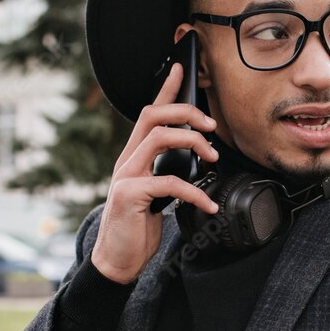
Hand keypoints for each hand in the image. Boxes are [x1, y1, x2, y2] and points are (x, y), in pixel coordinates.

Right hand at [90, 62, 220, 283]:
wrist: (116, 261)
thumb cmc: (138, 228)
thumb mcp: (156, 196)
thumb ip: (168, 175)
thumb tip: (196, 163)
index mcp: (135, 158)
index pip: (149, 114)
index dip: (165, 90)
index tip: (180, 69)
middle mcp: (127, 161)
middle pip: (153, 116)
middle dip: (186, 112)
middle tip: (211, 127)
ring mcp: (126, 176)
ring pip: (158, 138)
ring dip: (192, 142)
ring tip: (213, 159)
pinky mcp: (129, 195)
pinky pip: (168, 183)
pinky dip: (194, 192)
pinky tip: (208, 205)